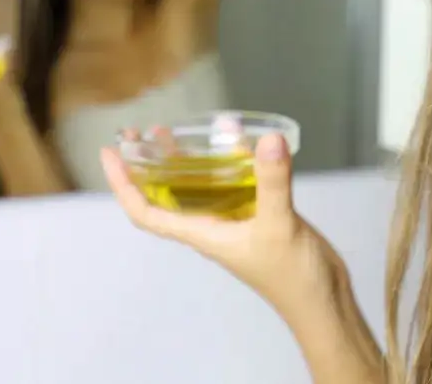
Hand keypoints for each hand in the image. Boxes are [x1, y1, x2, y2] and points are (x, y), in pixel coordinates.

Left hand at [101, 133, 349, 328]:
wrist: (321, 299)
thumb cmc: (290, 274)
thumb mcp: (278, 224)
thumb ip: (272, 182)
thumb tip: (269, 139)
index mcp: (203, 234)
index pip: (147, 212)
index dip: (123, 185)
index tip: (110, 153)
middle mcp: (212, 227)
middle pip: (167, 196)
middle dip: (149, 166)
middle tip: (140, 132)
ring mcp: (235, 222)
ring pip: (199, 189)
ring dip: (184, 162)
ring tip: (174, 132)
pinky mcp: (259, 215)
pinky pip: (232, 184)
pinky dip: (229, 163)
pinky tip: (238, 142)